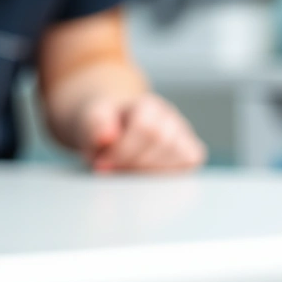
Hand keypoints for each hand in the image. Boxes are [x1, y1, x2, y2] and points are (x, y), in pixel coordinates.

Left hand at [76, 93, 204, 172]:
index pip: (145, 127)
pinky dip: (166, 176)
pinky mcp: (191, 153)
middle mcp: (170, 117)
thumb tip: (106, 138)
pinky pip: (188, 165)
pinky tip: (144, 177)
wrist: (113, 132)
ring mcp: (184, 135)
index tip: (101, 165)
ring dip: (148, 172)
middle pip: (162, 142)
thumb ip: (95, 126)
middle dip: (133, 163)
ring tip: (125, 173)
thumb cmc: (103, 128)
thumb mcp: (90, 121)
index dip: (123, 150)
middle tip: (111, 172)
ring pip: (179, 156)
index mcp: (147, 105)